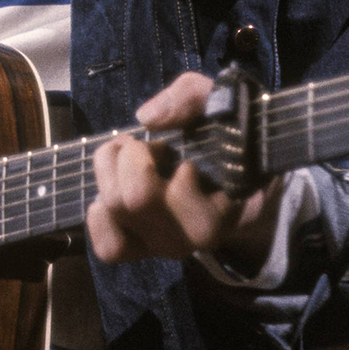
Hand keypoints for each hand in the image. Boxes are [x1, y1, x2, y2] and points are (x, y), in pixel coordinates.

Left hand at [85, 72, 282, 267]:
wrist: (248, 176)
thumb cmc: (232, 135)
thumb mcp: (224, 100)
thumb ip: (192, 97)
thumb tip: (146, 118)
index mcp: (225, 202)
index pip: (176, 189)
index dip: (152, 155)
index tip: (168, 145)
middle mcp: (198, 235)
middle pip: (133, 199)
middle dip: (129, 157)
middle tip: (149, 146)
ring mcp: (171, 247)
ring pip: (115, 214)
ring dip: (110, 176)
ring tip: (130, 162)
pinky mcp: (147, 252)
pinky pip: (108, 247)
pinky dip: (100, 213)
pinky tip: (116, 190)